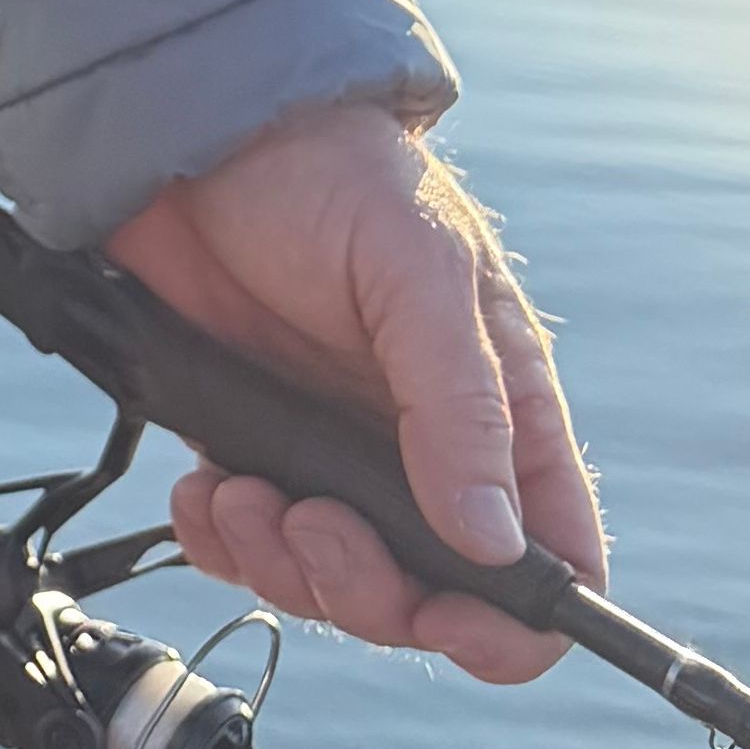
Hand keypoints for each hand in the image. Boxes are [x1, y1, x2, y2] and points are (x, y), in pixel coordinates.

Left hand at [110, 100, 599, 685]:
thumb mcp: (418, 272)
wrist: (199, 126)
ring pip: (334, 583)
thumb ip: (458, 406)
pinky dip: (222, 539)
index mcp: (501, 415)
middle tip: (309, 523)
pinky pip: (248, 542)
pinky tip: (203, 492)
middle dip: (366, 591)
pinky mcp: (254, 441)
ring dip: (284, 566)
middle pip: (429, 597)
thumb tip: (494, 542)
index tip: (444, 617)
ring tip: (243, 494)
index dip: (509, 622)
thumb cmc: (332, 173)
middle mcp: (425, 450)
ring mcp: (335, 454)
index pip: (550, 560)